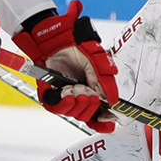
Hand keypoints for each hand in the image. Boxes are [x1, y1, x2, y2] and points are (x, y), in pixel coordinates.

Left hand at [13, 0, 120, 130]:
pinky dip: (65, 103)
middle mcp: (78, 97)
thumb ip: (103, 83)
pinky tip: (68, 94)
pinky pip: (58, 109)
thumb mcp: (96, 64)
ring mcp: (64, 98)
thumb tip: (111, 100)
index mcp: (92, 91)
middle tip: (90, 93)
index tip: (110, 120)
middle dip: (91, 106)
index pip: (99, 113)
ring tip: (77, 88)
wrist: (57, 40)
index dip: (104, 120)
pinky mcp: (50, 96)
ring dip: (78, 102)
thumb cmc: (76, 48)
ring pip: (74, 113)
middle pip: (88, 116)